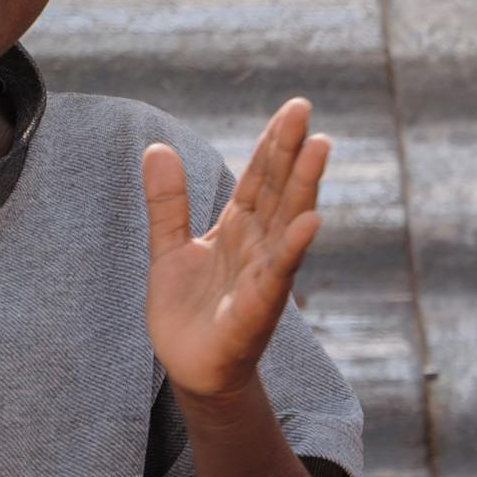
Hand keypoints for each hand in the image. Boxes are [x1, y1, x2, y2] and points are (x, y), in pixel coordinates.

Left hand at [145, 98, 327, 399]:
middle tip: (305, 111)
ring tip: (319, 148)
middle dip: (291, 151)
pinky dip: (295, 247)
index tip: (294, 108)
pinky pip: (280, 272)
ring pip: (287, 221)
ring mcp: (264, 273)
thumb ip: (167, 201)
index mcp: (239, 228)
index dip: (274, 143)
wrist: (191, 368)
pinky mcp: (259, 306)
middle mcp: (259, 245)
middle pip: (278, 189)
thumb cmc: (188, 311)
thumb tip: (157, 147)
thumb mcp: (169, 247)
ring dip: (304, 186)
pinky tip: (310, 221)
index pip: (261, 177)